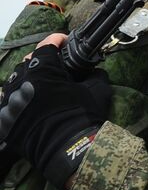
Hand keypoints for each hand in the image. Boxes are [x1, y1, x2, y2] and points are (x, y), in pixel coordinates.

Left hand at [0, 43, 111, 187]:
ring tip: (39, 85)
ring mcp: (10, 100)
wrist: (67, 149)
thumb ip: (91, 74)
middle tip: (54, 65)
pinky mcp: (4, 118)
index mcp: (42, 70)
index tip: (64, 40)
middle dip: (40, 59)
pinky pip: (8, 102)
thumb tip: (91, 70)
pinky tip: (29, 103)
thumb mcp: (95, 89)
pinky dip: (19, 99)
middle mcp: (21, 81)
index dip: (56, 40)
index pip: (46, 46)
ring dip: (27, 79)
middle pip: (27, 61)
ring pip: (15, 81)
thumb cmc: (82, 115)